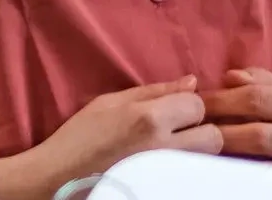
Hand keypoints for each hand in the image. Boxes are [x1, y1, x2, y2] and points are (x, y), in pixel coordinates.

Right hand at [18, 76, 222, 195]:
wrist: (58, 179)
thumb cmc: (80, 136)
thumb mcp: (111, 102)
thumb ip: (154, 91)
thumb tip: (191, 82)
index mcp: (149, 118)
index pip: (197, 104)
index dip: (187, 103)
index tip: (173, 108)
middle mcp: (163, 147)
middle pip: (213, 135)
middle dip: (200, 128)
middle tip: (179, 128)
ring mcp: (165, 174)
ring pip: (206, 159)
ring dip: (195, 149)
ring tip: (172, 146)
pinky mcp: (163, 190)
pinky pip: (190, 176)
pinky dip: (186, 167)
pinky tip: (167, 163)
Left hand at [201, 67, 271, 174]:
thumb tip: (230, 75)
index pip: (260, 97)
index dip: (224, 98)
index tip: (197, 99)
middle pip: (258, 128)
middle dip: (220, 124)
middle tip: (191, 123)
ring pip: (262, 158)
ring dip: (228, 151)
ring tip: (202, 145)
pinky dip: (247, 176)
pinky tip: (226, 170)